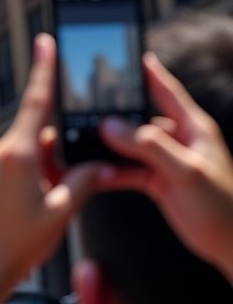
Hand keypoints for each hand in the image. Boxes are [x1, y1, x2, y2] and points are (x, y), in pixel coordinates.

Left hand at [0, 34, 113, 292]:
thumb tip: (101, 164)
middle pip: (42, 122)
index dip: (43, 69)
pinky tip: (63, 185)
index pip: (35, 102)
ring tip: (68, 186)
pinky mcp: (4, 170)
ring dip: (60, 155)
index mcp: (18, 152)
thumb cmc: (20, 240)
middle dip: (66, 127)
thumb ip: (83, 182)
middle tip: (76, 144)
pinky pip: (34, 156)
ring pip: (41, 143)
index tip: (45, 41)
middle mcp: (7, 149)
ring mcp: (3, 159)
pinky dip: (52, 165)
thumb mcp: (61, 212)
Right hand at [99, 52, 232, 282]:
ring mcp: (166, 160)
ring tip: (84, 142)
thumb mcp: (187, 172)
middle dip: (113, 112)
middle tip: (85, 106)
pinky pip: (127, 168)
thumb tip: (111, 125)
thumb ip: (149, 146)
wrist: (231, 249)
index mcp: (193, 127)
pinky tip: (95, 172)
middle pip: (139, 116)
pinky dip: (111, 170)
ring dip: (108, 145)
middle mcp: (178, 139)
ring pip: (129, 143)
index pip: (167, 90)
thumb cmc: (224, 209)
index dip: (148, 71)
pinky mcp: (157, 180)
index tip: (128, 54)